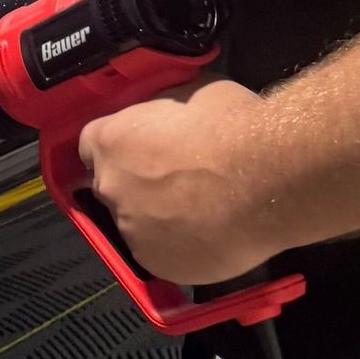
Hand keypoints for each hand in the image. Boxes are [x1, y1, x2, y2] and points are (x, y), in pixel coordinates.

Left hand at [78, 79, 279, 287]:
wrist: (268, 180)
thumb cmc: (233, 128)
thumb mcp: (190, 93)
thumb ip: (165, 111)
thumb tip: (168, 114)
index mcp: (111, 141)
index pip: (92, 145)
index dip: (120, 146)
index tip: (142, 148)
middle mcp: (112, 188)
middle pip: (113, 186)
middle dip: (138, 183)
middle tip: (178, 178)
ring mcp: (132, 231)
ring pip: (137, 224)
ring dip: (159, 217)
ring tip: (201, 209)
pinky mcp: (159, 265)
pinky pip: (163, 254)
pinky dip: (180, 246)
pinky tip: (210, 232)